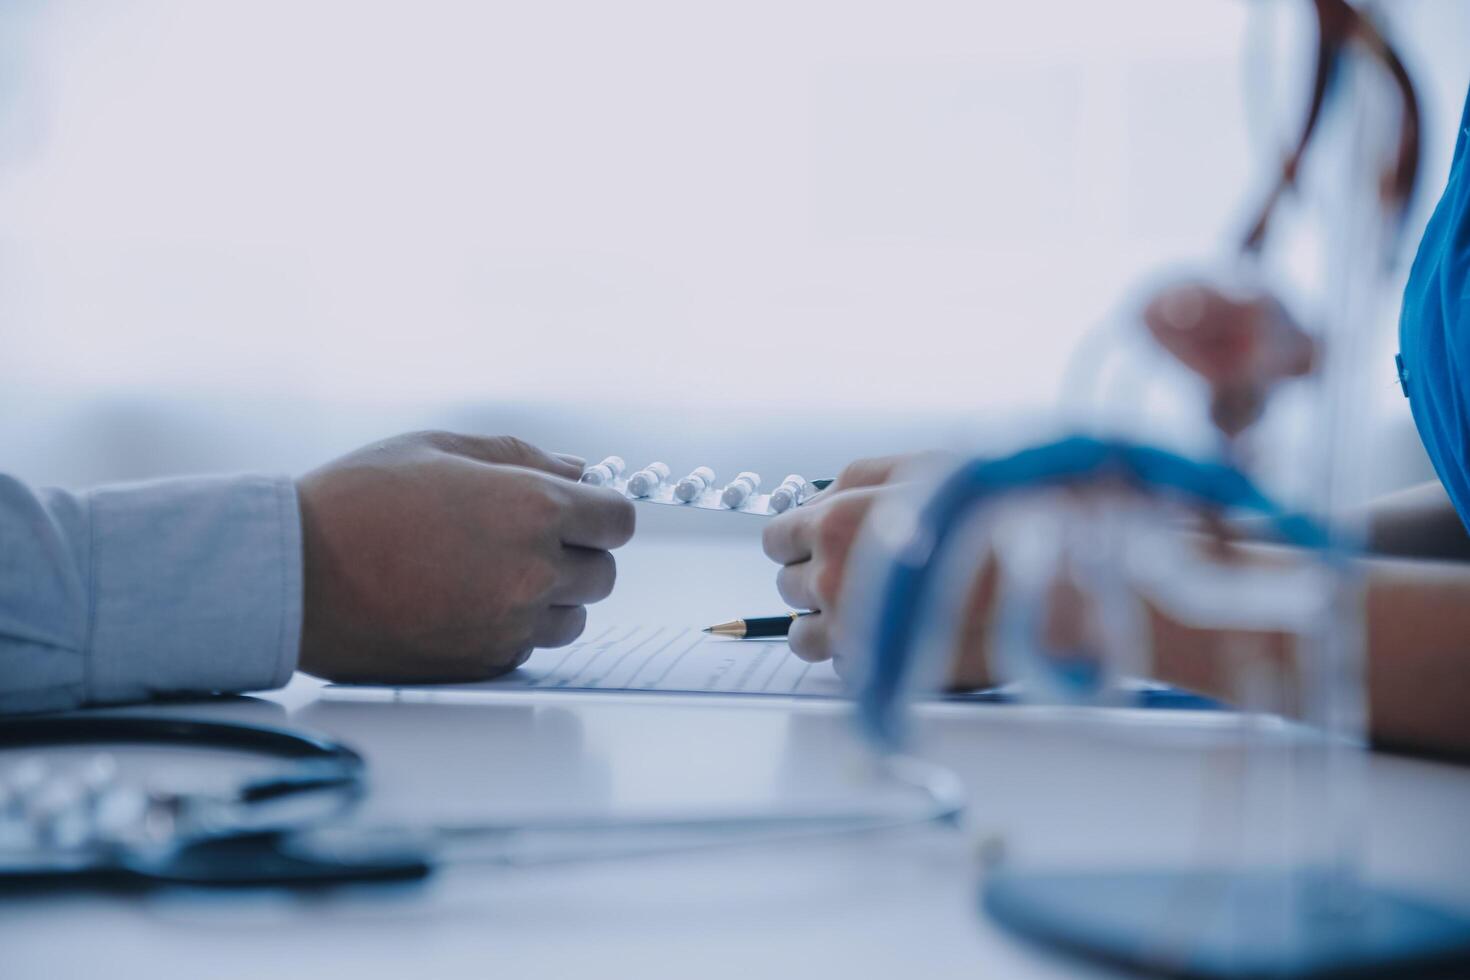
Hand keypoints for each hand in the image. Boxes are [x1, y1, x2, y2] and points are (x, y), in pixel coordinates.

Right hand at [295, 432, 634, 682]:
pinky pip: (527, 648)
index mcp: (532, 508)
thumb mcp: (438, 448)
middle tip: (524, 539)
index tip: (580, 512)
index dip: (601, 513)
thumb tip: (579, 472)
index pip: (618, 521)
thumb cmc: (356, 499)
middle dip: (576, 554)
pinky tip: (461, 602)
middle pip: (603, 574)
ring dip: (549, 597)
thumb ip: (521, 457)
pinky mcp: (483, 663)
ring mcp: (510, 624)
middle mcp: (533, 571)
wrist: (290, 573)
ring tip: (487, 573)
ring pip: (571, 618)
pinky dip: (510, 628)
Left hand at [761, 452, 996, 686]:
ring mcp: (849, 630)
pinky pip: (843, 666)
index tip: (816, 543)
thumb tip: (817, 501)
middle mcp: (831, 579)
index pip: (776, 539)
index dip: (798, 541)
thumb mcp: (918, 470)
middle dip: (816, 579)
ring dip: (828, 624)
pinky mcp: (874, 671)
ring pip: (803, 637)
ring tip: (872, 610)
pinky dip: (862, 652)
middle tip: (860, 573)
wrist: (1044, 575)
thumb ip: (855, 481)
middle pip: (788, 587)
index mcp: (833, 524)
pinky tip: (901, 631)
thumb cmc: (986, 514)